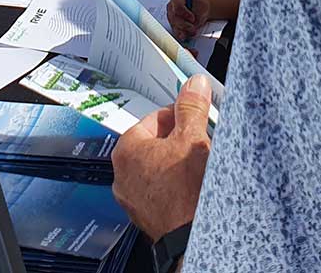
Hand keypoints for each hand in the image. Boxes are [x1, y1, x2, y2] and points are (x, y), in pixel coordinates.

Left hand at [112, 74, 212, 238]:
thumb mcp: (193, 138)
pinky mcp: (145, 215)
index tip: (193, 118)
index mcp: (126, 149)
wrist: (193, 235)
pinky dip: (173, 185)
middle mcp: (122, 174)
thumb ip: (191, 107)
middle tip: (198, 142)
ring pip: (157, 167)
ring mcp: (131, 198)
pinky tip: (191, 186)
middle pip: (154, 143)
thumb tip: (193, 85)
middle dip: (177, 140)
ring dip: (176, 162)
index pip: (153, 118)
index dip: (178, 116)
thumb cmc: (187, 191)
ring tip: (197, 165)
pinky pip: (158, 189)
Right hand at [167, 0, 212, 40]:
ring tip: (194, 30)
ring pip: (175, 27)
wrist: (200, 11)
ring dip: (186, 30)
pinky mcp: (174, 27)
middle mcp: (171, 9)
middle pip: (174, 18)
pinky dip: (184, 35)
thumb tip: (194, 23)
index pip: (177, 6)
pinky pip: (177, 33)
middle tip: (193, 27)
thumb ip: (198, 13)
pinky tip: (190, 33)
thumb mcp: (202, 5)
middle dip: (185, 25)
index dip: (184, 13)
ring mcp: (171, 19)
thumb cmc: (200, 6)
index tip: (192, 18)